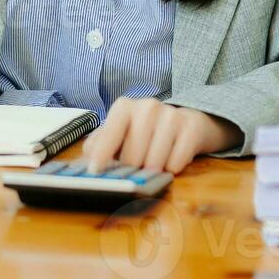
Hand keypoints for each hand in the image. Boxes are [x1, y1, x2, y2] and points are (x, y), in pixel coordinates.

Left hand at [81, 97, 240, 174]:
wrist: (185, 122)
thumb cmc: (144, 131)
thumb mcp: (119, 133)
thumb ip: (100, 144)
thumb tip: (87, 162)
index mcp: (124, 107)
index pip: (110, 134)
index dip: (101, 155)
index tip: (95, 172)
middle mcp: (147, 107)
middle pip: (133, 156)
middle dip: (132, 169)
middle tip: (135, 168)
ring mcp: (171, 116)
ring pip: (154, 163)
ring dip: (152, 171)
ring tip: (153, 162)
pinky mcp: (191, 129)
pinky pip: (176, 164)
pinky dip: (172, 168)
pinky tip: (171, 158)